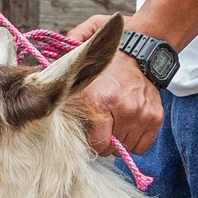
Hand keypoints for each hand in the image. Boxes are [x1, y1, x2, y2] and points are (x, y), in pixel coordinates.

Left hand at [68, 15, 164, 156]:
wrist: (138, 50)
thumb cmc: (106, 60)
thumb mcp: (77, 64)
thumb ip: (58, 74)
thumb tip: (42, 88)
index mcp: (99, 100)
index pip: (94, 143)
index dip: (89, 141)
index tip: (87, 132)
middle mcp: (123, 109)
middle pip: (109, 148)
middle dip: (103, 139)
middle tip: (102, 124)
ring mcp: (141, 115)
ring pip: (125, 147)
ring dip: (119, 139)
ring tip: (116, 119)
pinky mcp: (155, 118)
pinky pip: (141, 146)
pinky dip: (134, 139)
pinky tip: (129, 123)